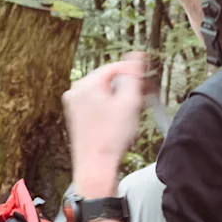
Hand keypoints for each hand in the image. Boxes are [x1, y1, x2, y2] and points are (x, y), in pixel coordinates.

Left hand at [62, 52, 148, 195]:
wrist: (96, 165)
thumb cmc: (111, 138)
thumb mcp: (130, 101)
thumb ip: (134, 75)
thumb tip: (136, 56)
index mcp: (86, 84)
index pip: (115, 67)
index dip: (134, 72)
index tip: (148, 79)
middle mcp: (75, 91)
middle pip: (109, 79)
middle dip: (127, 87)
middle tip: (143, 97)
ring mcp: (74, 104)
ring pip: (104, 92)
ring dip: (120, 98)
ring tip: (132, 112)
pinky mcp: (76, 116)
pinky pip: (97, 104)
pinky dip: (110, 108)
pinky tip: (120, 120)